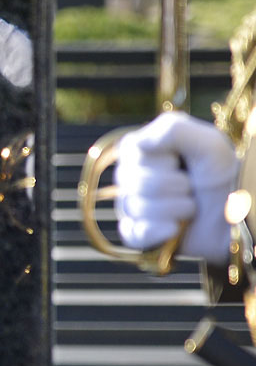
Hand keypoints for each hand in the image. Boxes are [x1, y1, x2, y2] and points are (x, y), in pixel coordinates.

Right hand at [114, 112, 236, 263]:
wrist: (236, 214)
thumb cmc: (222, 174)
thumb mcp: (209, 144)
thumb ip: (174, 130)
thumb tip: (138, 142)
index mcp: (141, 149)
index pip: (134, 152)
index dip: (164, 160)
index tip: (183, 161)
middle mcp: (130, 176)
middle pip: (138, 183)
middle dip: (176, 187)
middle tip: (192, 187)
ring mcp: (130, 206)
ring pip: (139, 208)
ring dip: (176, 209)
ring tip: (191, 207)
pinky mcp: (136, 233)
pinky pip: (135, 234)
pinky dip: (161, 232)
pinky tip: (175, 228)